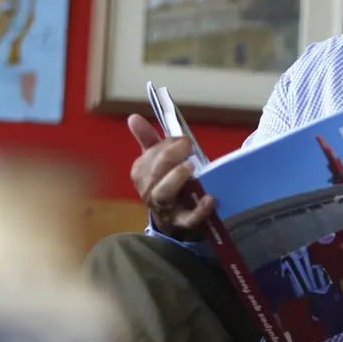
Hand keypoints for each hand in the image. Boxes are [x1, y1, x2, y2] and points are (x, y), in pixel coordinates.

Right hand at [128, 114, 214, 240]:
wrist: (172, 221)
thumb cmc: (166, 183)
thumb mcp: (156, 161)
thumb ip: (147, 139)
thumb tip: (133, 117)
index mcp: (141, 173)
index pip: (151, 155)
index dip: (168, 144)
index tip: (183, 141)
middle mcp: (148, 191)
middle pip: (156, 170)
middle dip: (172, 155)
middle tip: (188, 146)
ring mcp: (164, 208)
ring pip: (163, 193)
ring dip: (177, 177)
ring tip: (191, 167)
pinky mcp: (182, 224)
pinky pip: (188, 219)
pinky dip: (199, 209)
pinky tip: (209, 198)